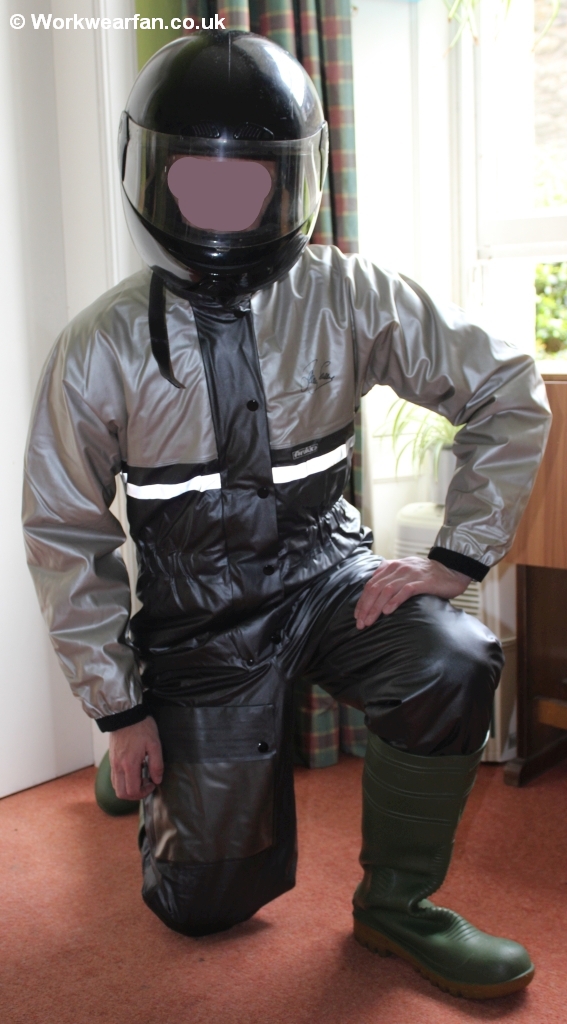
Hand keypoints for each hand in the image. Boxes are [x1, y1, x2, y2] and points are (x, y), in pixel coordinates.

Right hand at [109, 716, 163, 800]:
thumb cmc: (141, 727)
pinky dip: (123, 781)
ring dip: (128, 788)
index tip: (152, 784)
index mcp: (129, 764)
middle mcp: (118, 766)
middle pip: (121, 794)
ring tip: (140, 776)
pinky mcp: (112, 759)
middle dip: (135, 794)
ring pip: (116, 787)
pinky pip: (114, 778)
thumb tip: (157, 780)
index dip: (143, 793)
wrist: (125, 714)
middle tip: (145, 784)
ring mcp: (113, 763)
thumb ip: (157, 764)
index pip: (132, 791)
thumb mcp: (155, 744)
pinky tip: (133, 770)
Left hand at [355, 556, 471, 629]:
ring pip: (386, 590)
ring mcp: (410, 574)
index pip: (370, 584)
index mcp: (391, 567)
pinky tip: (387, 612)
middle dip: (365, 607)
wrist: (452, 569)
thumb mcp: (406, 573)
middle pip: (375, 588)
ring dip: (376, 608)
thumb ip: (390, 578)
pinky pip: (405, 591)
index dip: (362, 601)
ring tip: (370, 621)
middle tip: (360, 623)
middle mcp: (398, 568)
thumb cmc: (428, 576)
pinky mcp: (423, 581)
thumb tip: (374, 594)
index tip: (357, 616)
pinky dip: (394, 601)